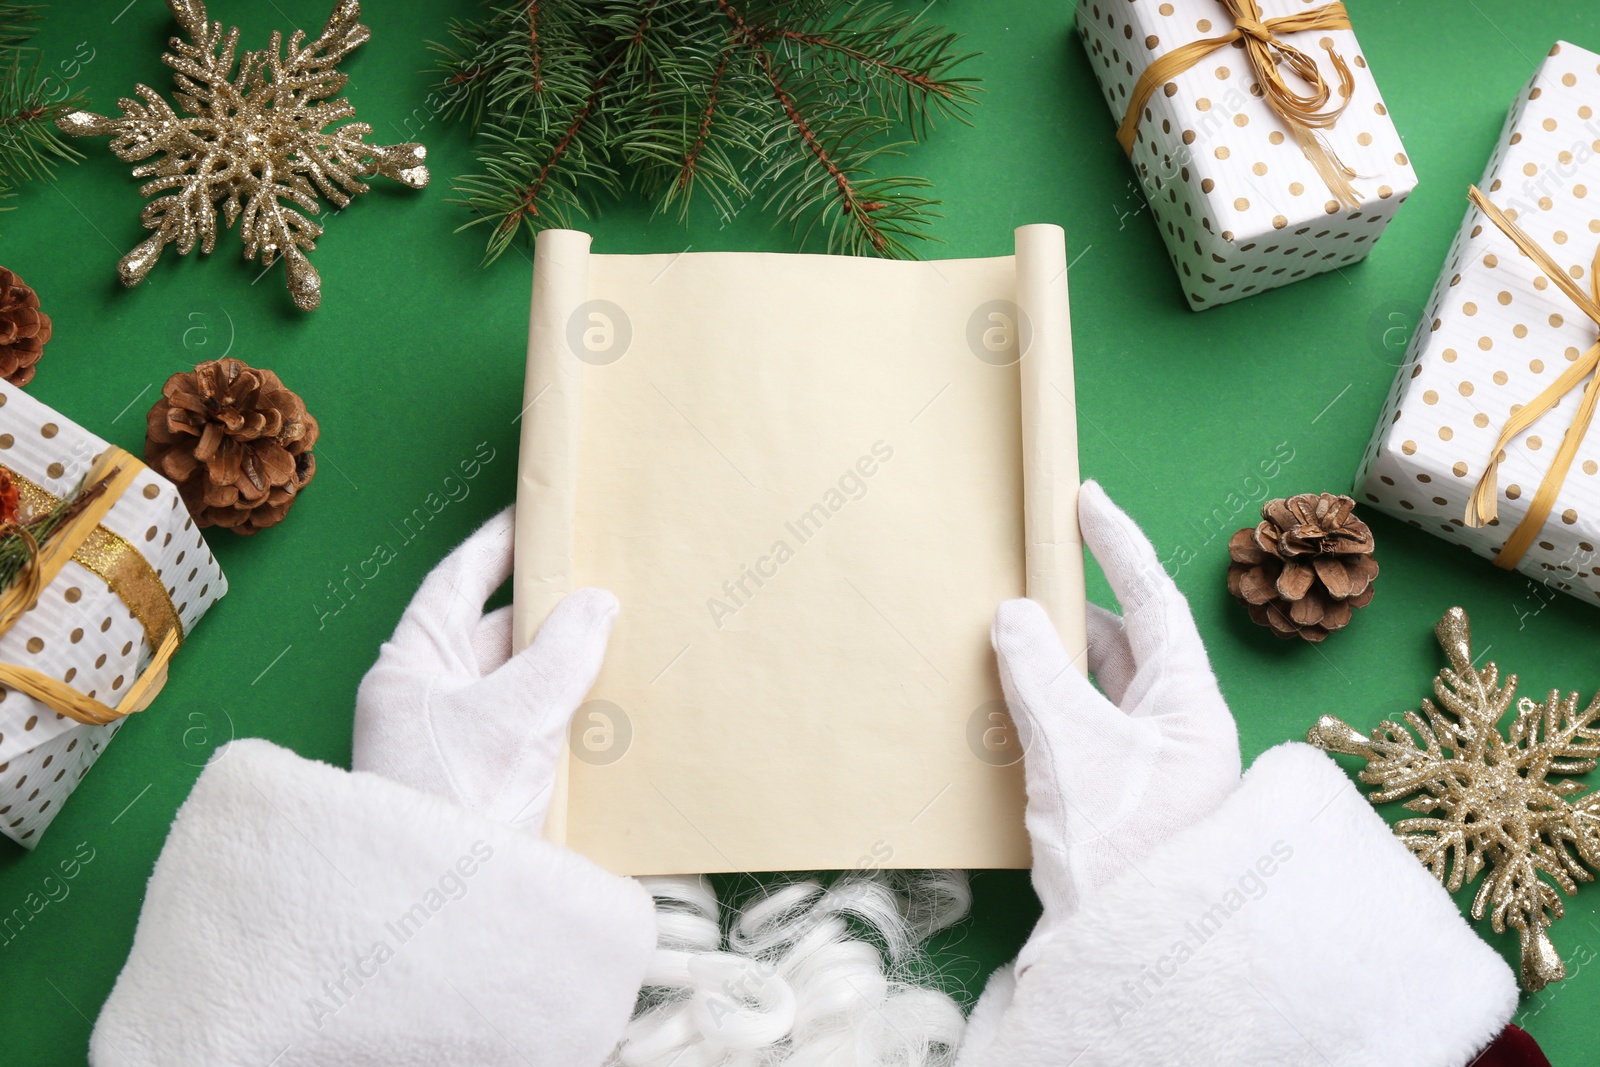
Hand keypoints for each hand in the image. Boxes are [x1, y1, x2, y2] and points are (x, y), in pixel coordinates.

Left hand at [354, 507, 616, 829]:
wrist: (446, 914)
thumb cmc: (456, 807)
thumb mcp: (517, 716)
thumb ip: (563, 653)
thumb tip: (598, 604)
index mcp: (412, 665)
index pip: (457, 581)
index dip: (499, 544)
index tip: (538, 514)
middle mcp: (429, 696)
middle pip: (494, 630)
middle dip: (548, 607)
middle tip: (602, 574)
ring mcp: (458, 739)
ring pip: (518, 677)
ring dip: (564, 659)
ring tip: (618, 630)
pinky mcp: (488, 777)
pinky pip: (531, 721)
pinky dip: (567, 705)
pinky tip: (608, 698)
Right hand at [961, 482, 1518, 1066]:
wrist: (1129, 954)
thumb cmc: (1117, 848)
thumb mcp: (1070, 747)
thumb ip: (1037, 670)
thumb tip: (1014, 614)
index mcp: (1186, 701)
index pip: (1154, 599)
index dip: (1118, 544)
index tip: (1085, 499)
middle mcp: (1174, 724)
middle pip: (1121, 642)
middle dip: (1069, 608)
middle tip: (1019, 572)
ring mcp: (1148, 762)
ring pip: (1095, 686)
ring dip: (1050, 661)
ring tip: (999, 632)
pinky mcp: (1117, 794)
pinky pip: (1080, 726)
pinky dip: (1043, 705)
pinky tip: (1002, 699)